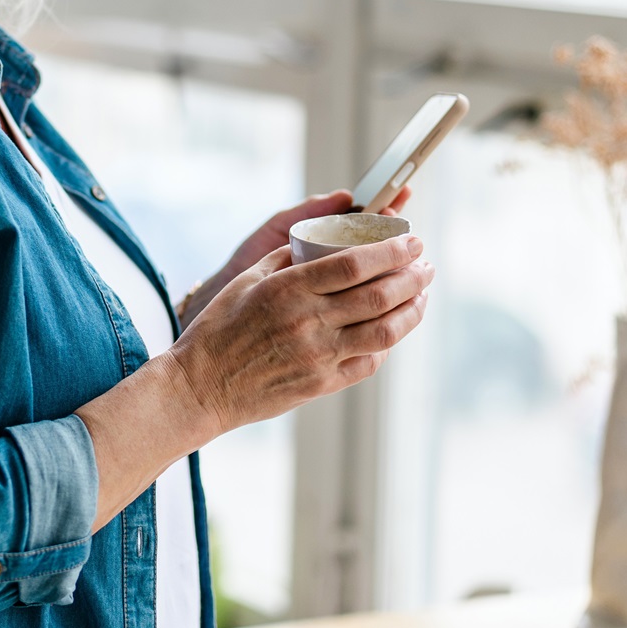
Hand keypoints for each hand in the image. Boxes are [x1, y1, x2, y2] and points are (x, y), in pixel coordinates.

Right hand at [166, 234, 432, 433]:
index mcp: (288, 291)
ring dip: (412, 310)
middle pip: (378, 295)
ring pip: (384, 331)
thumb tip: (322, 240)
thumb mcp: (245, 281)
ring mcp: (318, 358)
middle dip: (412, 276)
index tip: (411, 240)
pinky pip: (369, 363)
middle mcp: (308, 323)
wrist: (201, 387)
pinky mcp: (322, 385)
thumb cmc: (218, 330)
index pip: (354, 264)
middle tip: (425, 264)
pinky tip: (394, 328)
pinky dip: (389, 343)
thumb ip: (286, 258)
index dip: (391, 251)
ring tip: (422, 294)